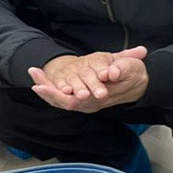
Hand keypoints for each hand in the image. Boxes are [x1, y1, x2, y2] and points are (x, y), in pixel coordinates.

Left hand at [28, 47, 147, 111]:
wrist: (138, 82)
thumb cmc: (133, 74)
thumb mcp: (131, 68)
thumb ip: (122, 69)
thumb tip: (112, 72)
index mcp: (98, 99)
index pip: (72, 101)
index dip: (56, 95)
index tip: (41, 86)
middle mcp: (89, 104)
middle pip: (63, 102)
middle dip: (48, 92)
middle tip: (34, 82)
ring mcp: (84, 101)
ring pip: (60, 99)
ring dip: (46, 87)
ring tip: (34, 72)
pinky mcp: (82, 96)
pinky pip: (63, 94)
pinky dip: (51, 86)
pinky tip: (41, 77)